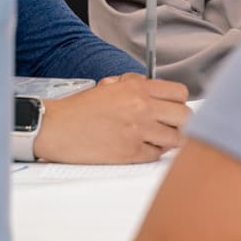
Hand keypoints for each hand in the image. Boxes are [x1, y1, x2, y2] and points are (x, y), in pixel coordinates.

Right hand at [33, 73, 189, 163]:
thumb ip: (134, 85)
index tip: (172, 108)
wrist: (55, 128)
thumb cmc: (78, 109)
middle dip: (179, 122)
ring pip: (176, 139)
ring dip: (167, 140)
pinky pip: (156, 155)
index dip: (178, 102)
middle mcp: (142, 108)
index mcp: (136, 88)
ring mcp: (138, 132)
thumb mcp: (107, 86)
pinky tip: (138, 147)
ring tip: (153, 138)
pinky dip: (151, 153)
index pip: (180, 93)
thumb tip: (155, 91)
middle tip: (168, 125)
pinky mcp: (131, 153)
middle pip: (185, 117)